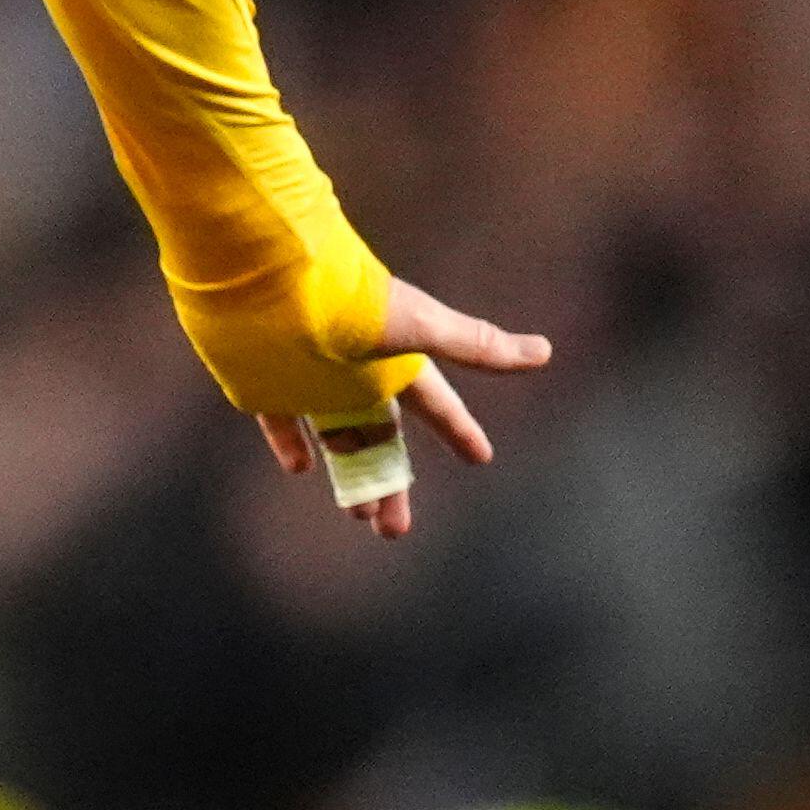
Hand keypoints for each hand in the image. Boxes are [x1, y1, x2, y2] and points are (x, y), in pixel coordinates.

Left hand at [254, 277, 550, 539]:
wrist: (269, 279)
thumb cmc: (349, 303)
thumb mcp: (420, 328)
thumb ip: (475, 346)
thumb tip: (545, 351)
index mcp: (393, 359)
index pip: (434, 403)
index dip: (457, 429)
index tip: (480, 457)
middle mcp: (352, 372)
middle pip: (380, 436)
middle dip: (392, 482)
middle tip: (394, 530)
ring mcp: (308, 380)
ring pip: (334, 438)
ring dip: (349, 476)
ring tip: (362, 516)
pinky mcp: (264, 384)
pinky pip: (279, 421)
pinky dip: (289, 444)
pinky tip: (300, 468)